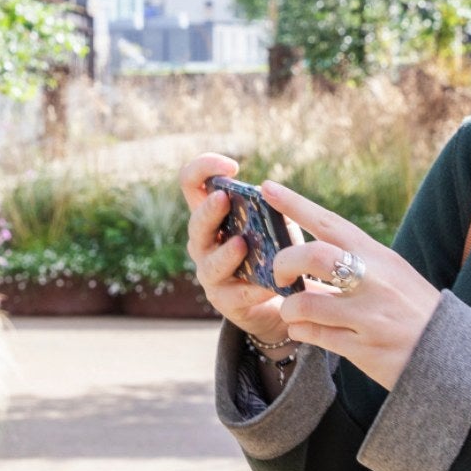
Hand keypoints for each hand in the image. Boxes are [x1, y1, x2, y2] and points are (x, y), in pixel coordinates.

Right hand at [178, 153, 286, 346]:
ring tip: (241, 244)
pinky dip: (254, 288)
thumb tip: (273, 195)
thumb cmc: (272, 254)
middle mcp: (204, 244)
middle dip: (209, 211)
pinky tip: (269, 285)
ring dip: (225, 253)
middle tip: (224, 198)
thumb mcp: (273, 226)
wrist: (278, 302)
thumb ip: (271, 210)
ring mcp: (211, 274)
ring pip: (211, 263)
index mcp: (211, 218)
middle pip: (196, 223)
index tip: (231, 167)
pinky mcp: (226, 302)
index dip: (203, 169)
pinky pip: (238, 294)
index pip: (192, 184)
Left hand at [259, 181, 441, 389]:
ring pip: (305, 302)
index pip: (331, 223)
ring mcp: (369, 315)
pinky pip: (314, 335)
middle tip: (279, 276)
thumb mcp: (392, 276)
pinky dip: (300, 331)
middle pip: (314, 256)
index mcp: (379, 257)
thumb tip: (304, 260)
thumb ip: (354, 264)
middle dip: (284, 263)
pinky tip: (304, 330)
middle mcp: (374, 281)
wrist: (452, 354)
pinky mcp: (363, 348)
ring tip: (293, 312)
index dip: (296, 204)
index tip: (267, 188)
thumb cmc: (413, 310)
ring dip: (289, 308)